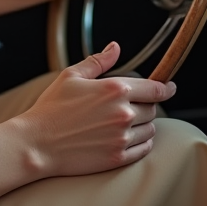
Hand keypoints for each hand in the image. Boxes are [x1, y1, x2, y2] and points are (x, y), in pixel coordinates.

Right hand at [12, 42, 175, 177]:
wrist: (37, 144)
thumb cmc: (51, 109)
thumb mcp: (72, 76)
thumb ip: (98, 61)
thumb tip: (115, 47)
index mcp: (115, 89)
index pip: (154, 89)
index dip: (166, 88)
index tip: (169, 87)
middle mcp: (123, 113)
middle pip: (153, 109)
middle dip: (145, 106)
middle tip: (129, 106)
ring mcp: (122, 137)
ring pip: (150, 129)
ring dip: (143, 125)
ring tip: (124, 123)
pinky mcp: (118, 157)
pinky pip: (144, 149)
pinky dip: (141, 143)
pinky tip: (127, 138)